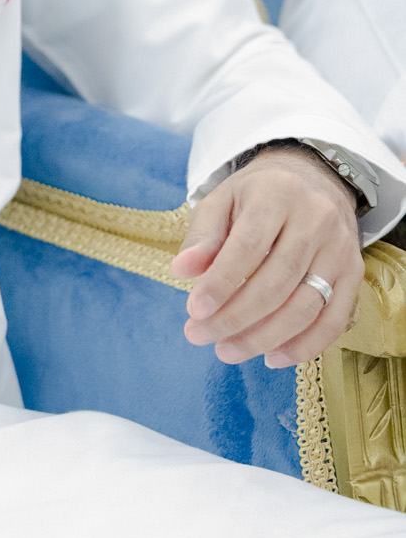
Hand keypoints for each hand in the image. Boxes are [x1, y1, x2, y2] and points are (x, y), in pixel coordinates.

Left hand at [172, 146, 362, 367]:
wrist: (312, 180)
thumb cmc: (256, 196)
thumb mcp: (222, 200)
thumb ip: (203, 235)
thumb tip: (182, 269)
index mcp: (277, 196)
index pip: (249, 246)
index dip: (221, 283)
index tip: (194, 311)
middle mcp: (316, 221)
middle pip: (277, 282)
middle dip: (236, 318)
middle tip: (200, 336)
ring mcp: (340, 249)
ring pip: (306, 306)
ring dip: (264, 337)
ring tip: (227, 350)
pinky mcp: (354, 273)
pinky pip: (334, 319)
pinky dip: (305, 345)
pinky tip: (273, 357)